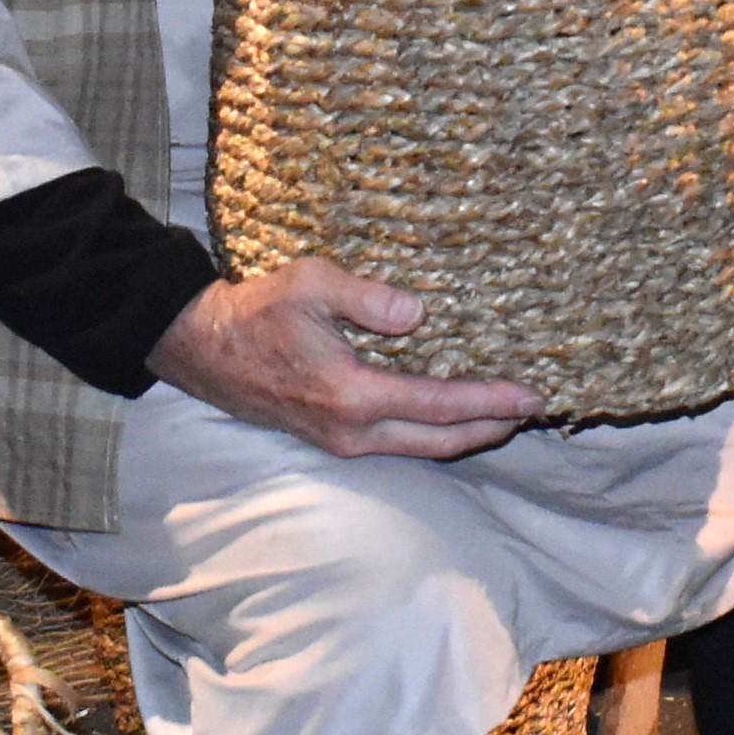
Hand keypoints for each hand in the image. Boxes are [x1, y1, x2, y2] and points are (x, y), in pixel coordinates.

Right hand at [144, 259, 541, 459]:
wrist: (202, 348)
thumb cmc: (257, 311)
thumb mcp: (312, 284)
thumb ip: (369, 298)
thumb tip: (419, 313)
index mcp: (351, 395)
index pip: (439, 405)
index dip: (491, 402)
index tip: (531, 396)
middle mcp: (351, 430)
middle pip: (440, 442)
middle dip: (490, 428)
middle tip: (530, 409)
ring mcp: (340, 442)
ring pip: (420, 449)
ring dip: (464, 435)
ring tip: (501, 415)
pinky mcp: (332, 439)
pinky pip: (397, 443)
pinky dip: (432, 433)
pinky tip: (449, 414)